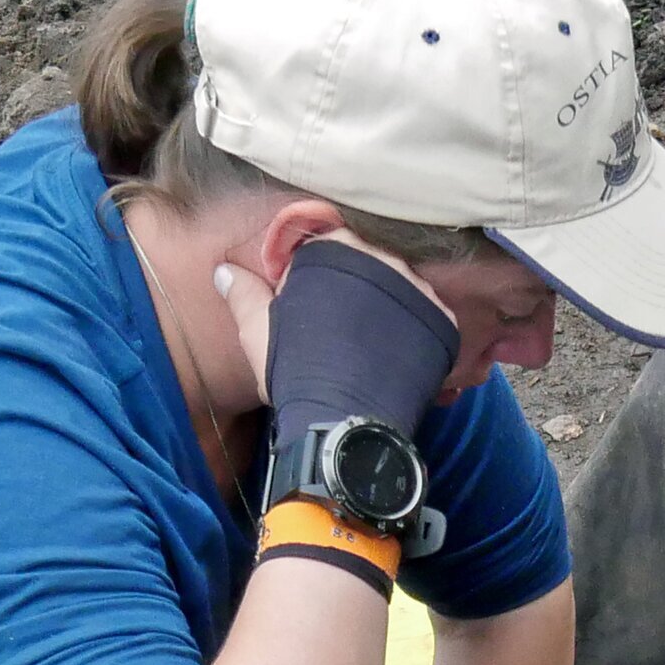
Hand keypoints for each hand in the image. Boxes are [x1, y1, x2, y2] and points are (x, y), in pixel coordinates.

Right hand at [214, 233, 456, 420]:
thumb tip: (224, 271)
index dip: (312, 275)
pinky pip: (428, 312)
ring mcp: (417, 286)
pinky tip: (394, 351)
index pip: (325, 245)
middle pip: (366, 261)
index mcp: (336, 246)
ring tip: (366, 342)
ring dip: (385, 305)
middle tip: (336, 326)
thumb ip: (243, 294)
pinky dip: (413, 327)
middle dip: (353, 287)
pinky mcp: (441, 318)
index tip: (306, 305)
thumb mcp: (257, 329)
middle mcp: (384, 256)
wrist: (343, 419)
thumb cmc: (295, 369)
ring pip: (399, 285)